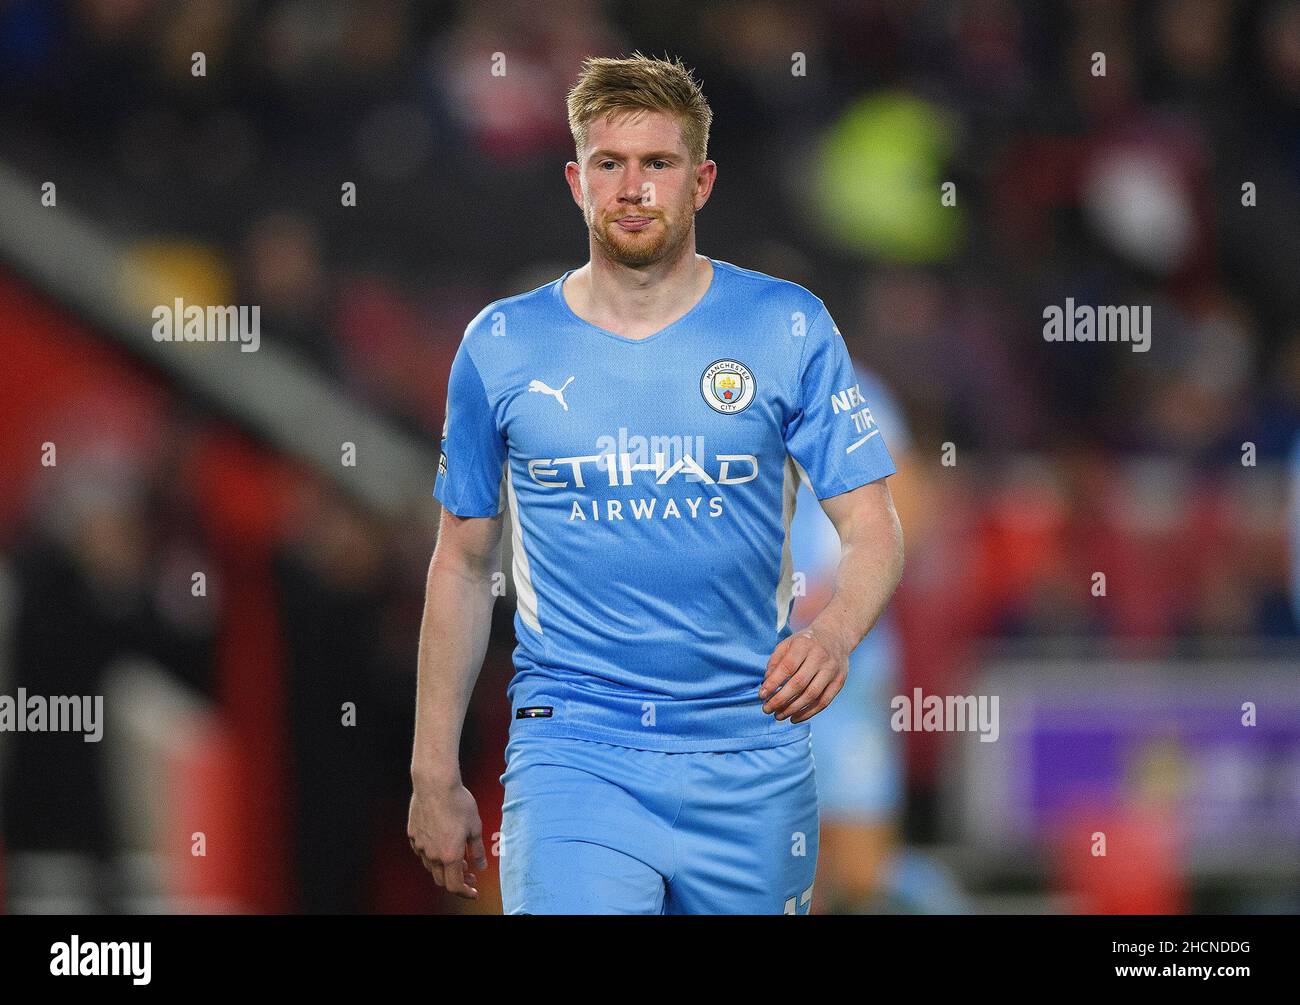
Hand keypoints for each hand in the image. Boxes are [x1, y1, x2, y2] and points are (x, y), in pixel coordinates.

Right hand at [407, 777, 487, 898]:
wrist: (435, 784)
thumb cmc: (458, 803)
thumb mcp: (475, 827)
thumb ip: (478, 851)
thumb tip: (481, 866)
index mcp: (450, 855)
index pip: (455, 886)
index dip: (465, 892)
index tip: (474, 891)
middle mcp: (432, 854)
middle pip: (442, 880)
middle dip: (456, 880)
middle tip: (469, 873)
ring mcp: (420, 845)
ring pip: (430, 866)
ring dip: (444, 867)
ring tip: (457, 856)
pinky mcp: (412, 834)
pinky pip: (422, 851)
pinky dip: (432, 854)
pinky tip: (441, 842)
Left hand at [760, 627, 848, 722]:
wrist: (835, 636)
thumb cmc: (805, 642)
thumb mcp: (788, 643)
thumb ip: (775, 661)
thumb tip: (767, 683)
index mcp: (804, 645)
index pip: (787, 667)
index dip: (773, 683)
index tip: (762, 695)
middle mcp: (819, 657)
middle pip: (799, 684)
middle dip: (780, 700)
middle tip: (767, 709)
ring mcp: (831, 670)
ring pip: (811, 695)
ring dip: (793, 709)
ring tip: (778, 716)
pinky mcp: (839, 682)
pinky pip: (823, 702)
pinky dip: (808, 713)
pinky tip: (795, 718)